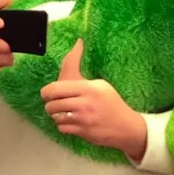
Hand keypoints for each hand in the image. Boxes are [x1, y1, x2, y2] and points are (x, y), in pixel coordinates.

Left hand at [40, 39, 146, 159]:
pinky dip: (62, 125)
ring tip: (63, 111)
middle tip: (54, 103)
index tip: (48, 93)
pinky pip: (61, 128)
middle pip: (52, 104)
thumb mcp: (99, 83)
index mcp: (88, 88)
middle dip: (49, 104)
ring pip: (55, 117)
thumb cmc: (111, 102)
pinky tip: (70, 121)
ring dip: (55, 115)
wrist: (125, 126)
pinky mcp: (82, 132)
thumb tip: (77, 42)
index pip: (56, 89)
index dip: (47, 92)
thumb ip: (81, 68)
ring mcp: (83, 120)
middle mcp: (84, 104)